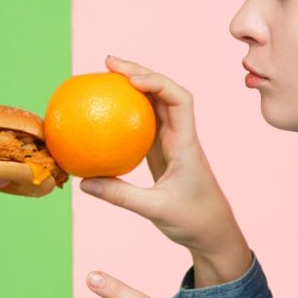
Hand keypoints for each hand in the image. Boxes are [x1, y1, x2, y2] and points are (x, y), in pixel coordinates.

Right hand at [80, 56, 251, 284]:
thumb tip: (83, 182)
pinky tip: (105, 114)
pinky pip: (144, 125)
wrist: (214, 234)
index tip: (129, 77)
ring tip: (105, 77)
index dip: (156, 82)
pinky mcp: (163, 153)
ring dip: (133, 87)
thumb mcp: (156, 211)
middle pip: (164, 92)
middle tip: (107, 63)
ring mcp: (172, 143)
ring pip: (155, 105)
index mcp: (186, 144)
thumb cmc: (194, 221)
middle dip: (139, 72)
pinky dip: (127, 113)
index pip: (179, 100)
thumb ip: (120, 196)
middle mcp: (181, 137)